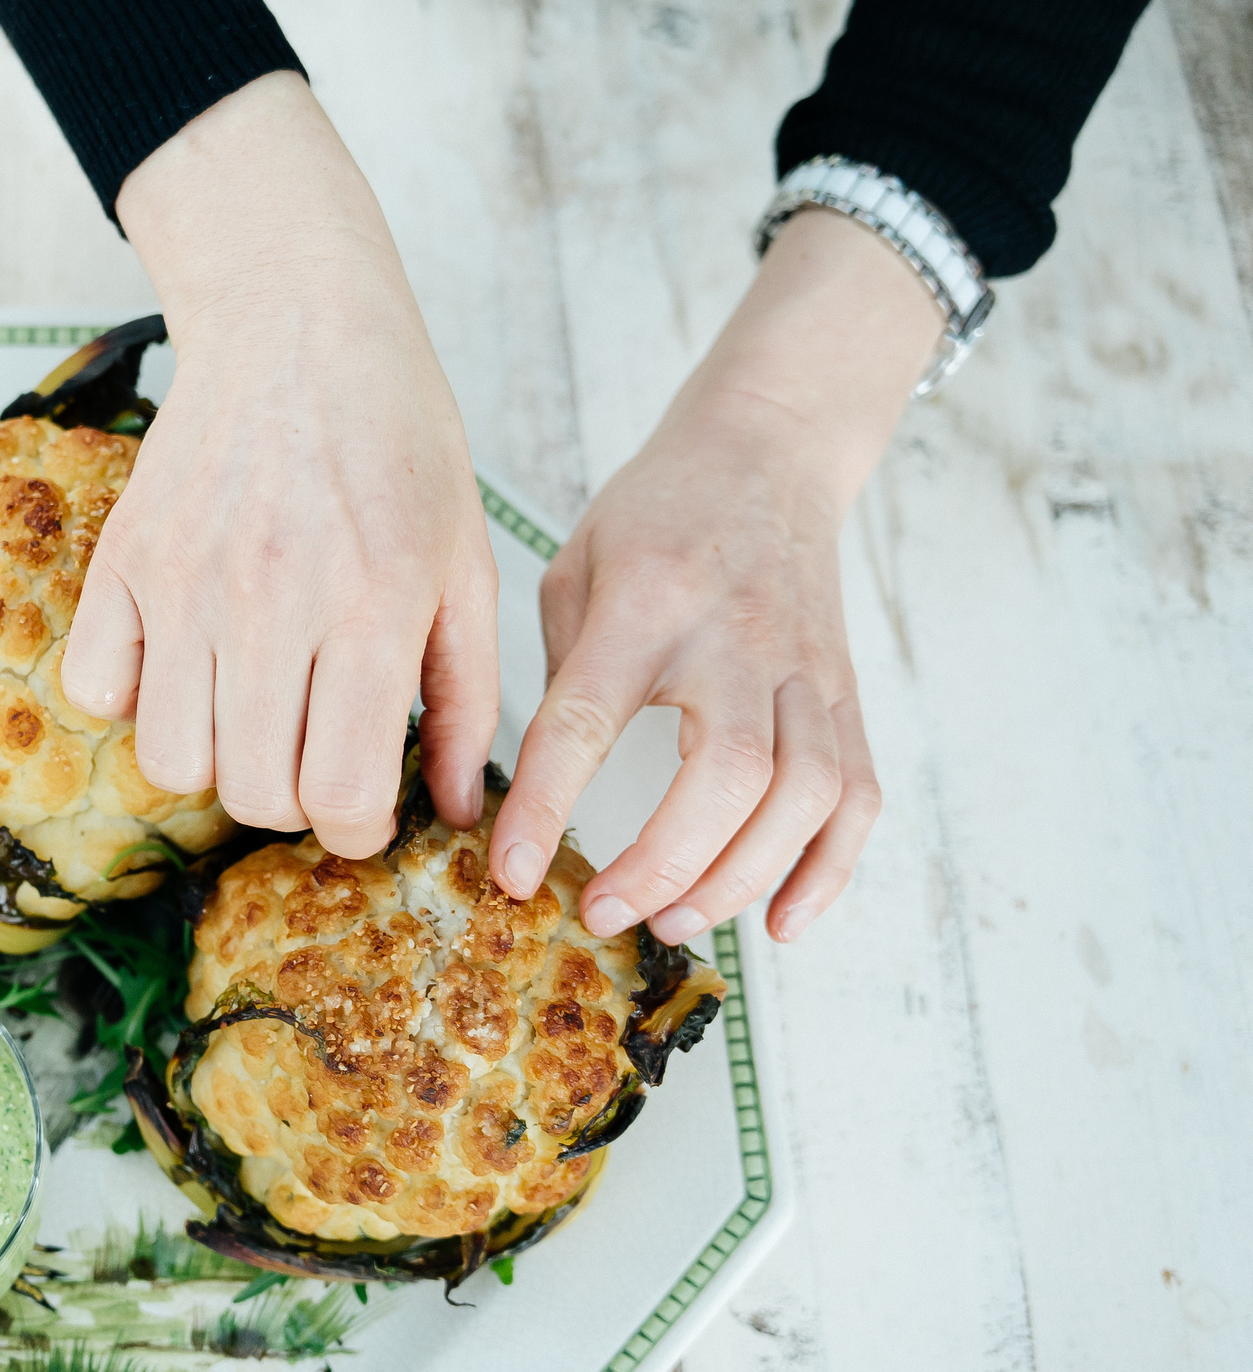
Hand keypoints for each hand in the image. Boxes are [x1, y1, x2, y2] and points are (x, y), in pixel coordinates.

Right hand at [63, 72, 498, 856]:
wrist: (299, 323)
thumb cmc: (398, 440)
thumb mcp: (466, 563)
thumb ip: (469, 696)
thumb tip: (461, 811)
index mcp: (372, 609)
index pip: (343, 797)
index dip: (357, 830)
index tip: (364, 804)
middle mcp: (273, 603)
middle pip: (253, 795)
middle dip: (291, 799)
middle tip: (313, 750)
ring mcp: (185, 583)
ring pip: (172, 761)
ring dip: (215, 758)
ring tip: (251, 708)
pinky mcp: (123, 561)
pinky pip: (97, 692)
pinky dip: (133, 699)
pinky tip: (183, 662)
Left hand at [489, 208, 946, 943]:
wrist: (769, 449)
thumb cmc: (655, 515)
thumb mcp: (574, 568)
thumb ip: (560, 674)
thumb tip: (537, 793)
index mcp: (646, 602)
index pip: (589, 717)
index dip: (548, 805)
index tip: (514, 874)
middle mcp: (736, 638)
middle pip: (728, 774)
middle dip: (665, 864)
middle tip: (605, 913)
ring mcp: (805, 668)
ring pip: (803, 794)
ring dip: (739, 878)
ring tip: (672, 920)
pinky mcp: (845, 693)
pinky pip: (857, 797)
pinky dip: (826, 872)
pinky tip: (777, 922)